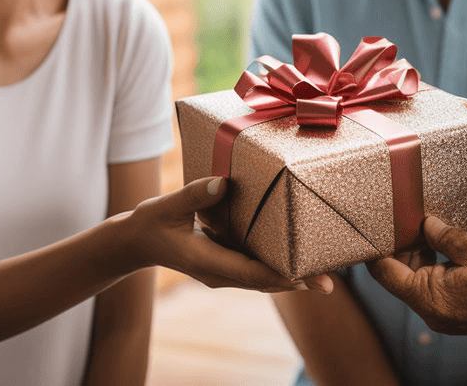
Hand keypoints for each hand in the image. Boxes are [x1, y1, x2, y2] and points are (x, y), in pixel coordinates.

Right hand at [126, 176, 331, 293]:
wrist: (136, 242)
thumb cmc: (151, 222)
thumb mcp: (167, 206)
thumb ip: (194, 195)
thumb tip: (223, 183)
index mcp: (207, 263)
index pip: (250, 274)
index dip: (280, 276)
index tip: (306, 278)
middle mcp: (219, 273)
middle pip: (265, 282)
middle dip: (297, 283)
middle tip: (330, 282)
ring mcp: (224, 273)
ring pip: (264, 280)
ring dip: (293, 279)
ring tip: (325, 274)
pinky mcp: (227, 265)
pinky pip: (258, 271)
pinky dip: (279, 269)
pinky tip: (300, 260)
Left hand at [368, 216, 466, 358]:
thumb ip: (442, 234)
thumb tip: (424, 223)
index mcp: (425, 296)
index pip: (383, 271)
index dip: (375, 247)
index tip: (374, 226)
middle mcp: (428, 310)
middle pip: (397, 276)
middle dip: (400, 247)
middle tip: (404, 218)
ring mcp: (440, 314)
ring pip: (415, 280)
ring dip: (418, 255)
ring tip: (425, 227)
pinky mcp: (453, 312)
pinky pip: (432, 287)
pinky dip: (432, 266)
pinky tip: (442, 245)